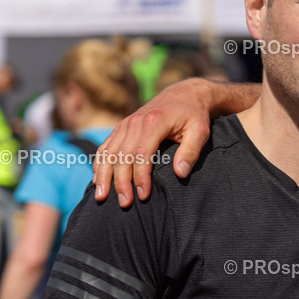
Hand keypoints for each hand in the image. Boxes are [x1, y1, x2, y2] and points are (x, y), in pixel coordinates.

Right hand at [93, 78, 212, 207]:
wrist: (184, 94)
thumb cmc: (194, 115)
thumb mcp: (200, 131)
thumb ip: (191, 151)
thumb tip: (180, 174)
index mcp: (154, 122)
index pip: (141, 154)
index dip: (140, 177)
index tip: (143, 195)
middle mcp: (135, 122)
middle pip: (121, 156)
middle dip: (121, 182)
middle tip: (125, 204)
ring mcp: (125, 124)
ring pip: (108, 152)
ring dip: (104, 176)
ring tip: (102, 197)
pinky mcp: (121, 128)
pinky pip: (105, 147)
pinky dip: (99, 164)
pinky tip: (98, 180)